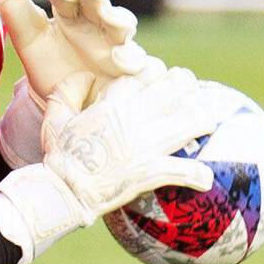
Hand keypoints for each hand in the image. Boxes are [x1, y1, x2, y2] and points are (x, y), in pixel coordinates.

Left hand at [0, 0, 163, 114]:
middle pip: (101, 4)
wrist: (68, 105)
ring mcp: (118, 46)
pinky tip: (125, 66)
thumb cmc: (51, 68)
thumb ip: (20, 21)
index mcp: (74, 15)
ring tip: (112, 23)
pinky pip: (143, 62)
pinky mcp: (133, 70)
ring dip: (120, 22)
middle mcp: (98, 25)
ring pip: (125, 26)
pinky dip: (138, 61)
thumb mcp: (32, 46)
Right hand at [0, 63, 214, 263]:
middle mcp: (134, 117)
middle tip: (193, 97)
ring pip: (190, 119)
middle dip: (189, 87)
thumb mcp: (55, 118)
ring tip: (208, 126)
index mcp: (113, 102)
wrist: (64, 192)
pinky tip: (206, 179)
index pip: (148, 71)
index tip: (162, 80)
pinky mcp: (150, 172)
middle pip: (177, 86)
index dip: (159, 73)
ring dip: (204, 120)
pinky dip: (197, 175)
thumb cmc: (58, 156)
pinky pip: (182, 169)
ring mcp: (145, 144)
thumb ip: (68, 90)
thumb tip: (84, 76)